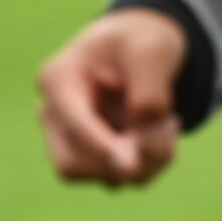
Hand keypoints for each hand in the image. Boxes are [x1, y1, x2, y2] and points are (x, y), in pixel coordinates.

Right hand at [36, 8, 188, 187]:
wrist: (140, 47)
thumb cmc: (140, 41)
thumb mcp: (152, 50)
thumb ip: (150, 92)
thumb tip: (140, 148)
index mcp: (58, 78)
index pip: (71, 122)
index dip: (98, 146)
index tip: (130, 165)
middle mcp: (52, 113)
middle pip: (73, 163)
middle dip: (127, 159)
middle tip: (168, 127)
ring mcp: (67, 139)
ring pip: (101, 176)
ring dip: (146, 162)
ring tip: (166, 123)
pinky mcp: (89, 157)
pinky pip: (118, 178)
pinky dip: (147, 164)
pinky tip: (158, 132)